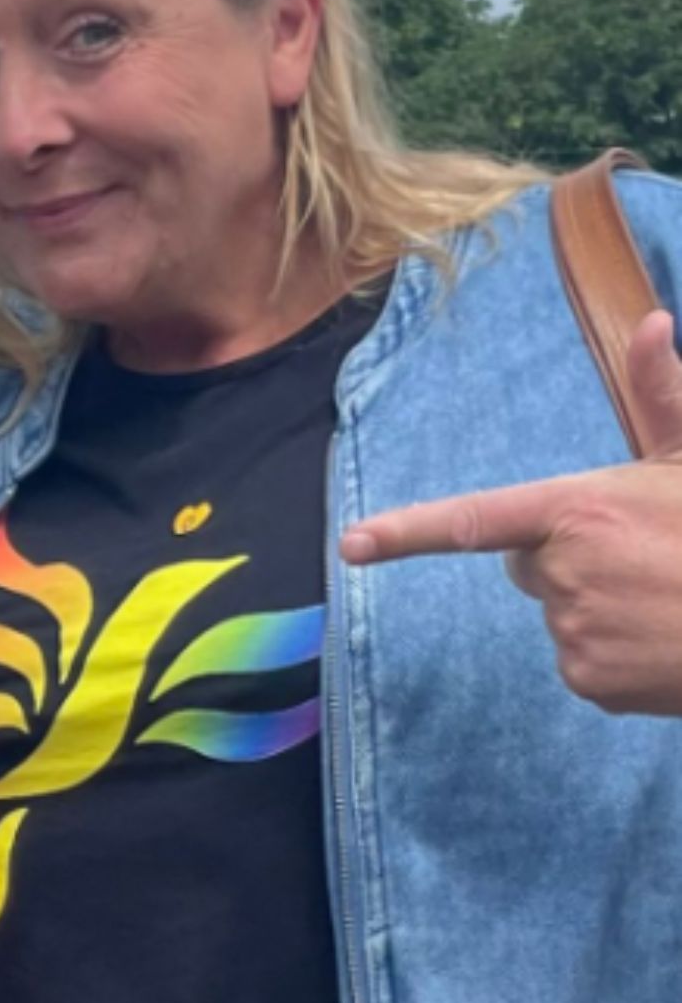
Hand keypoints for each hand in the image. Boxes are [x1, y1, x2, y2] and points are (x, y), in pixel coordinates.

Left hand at [341, 310, 681, 716]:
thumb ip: (664, 394)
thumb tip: (654, 322)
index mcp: (578, 512)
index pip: (472, 521)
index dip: (406, 533)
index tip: (352, 545)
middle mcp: (563, 572)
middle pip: (529, 564)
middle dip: (567, 557)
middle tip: (642, 554)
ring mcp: (573, 631)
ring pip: (560, 611)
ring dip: (598, 604)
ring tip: (663, 597)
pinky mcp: (589, 680)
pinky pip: (580, 659)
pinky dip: (614, 653)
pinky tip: (662, 637)